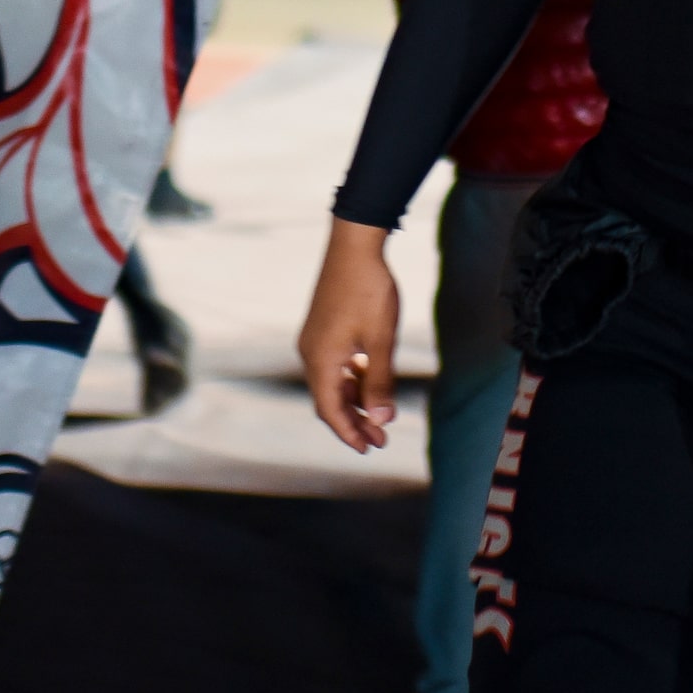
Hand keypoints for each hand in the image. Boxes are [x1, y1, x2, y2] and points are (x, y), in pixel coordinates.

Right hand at [298, 219, 401, 451]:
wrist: (354, 244)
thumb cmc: (369, 291)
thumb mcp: (380, 340)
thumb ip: (380, 382)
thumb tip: (381, 420)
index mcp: (320, 360)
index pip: (330, 411)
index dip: (349, 433)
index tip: (369, 449)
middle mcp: (310, 353)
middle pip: (329, 399)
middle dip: (354, 421)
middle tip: (380, 439)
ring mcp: (314, 340)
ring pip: (333, 382)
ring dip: (355, 400)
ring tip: (380, 415)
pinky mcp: (322, 328)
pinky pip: (335, 364)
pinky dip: (352, 378)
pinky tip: (372, 381)